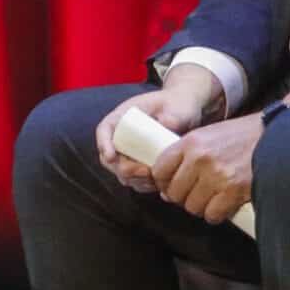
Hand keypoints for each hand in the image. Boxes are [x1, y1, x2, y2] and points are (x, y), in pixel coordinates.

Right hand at [94, 66, 221, 193]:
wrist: (185, 112)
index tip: (111, 156)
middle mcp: (121, 135)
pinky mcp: (139, 163)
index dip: (103, 144)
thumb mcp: (176, 108)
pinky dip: (142, 184)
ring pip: (120, 172)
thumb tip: (166, 127)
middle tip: (145, 172)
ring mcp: (129, 151)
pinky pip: (134, 179)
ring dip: (134, 179)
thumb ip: (172, 117)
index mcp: (123, 116)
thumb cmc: (178, 104)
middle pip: (109, 158)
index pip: (104, 129)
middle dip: (124, 169)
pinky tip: (157, 184)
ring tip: (154, 180)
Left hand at [154, 114, 262, 227]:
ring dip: (202, 207)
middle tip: (197, 194)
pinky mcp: (233, 191)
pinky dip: (217, 214)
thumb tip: (166, 191)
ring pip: (192, 207)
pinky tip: (225, 204)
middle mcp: (200, 159)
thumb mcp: (210, 135)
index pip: (159, 170)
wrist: (279, 136)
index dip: (164, 183)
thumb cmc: (244, 137)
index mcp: (191, 142)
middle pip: (175, 193)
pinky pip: (212, 215)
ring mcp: (216, 176)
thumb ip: (186, 157)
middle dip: (184, 198)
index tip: (173, 186)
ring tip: (214, 197)